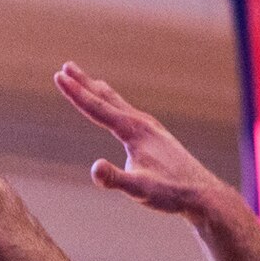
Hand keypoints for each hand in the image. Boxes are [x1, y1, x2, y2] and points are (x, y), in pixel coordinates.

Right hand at [54, 63, 231, 217]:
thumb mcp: (138, 189)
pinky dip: (116, 105)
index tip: (58, 76)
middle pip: (107, 98)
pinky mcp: (155, 136)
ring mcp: (150, 128)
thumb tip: (94, 169)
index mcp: (134, 131)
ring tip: (89, 80)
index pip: (98, 108)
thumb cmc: (170, 192)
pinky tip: (118, 111)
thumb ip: (115, 179)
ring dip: (100, 91)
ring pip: (119, 104)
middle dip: (84, 83)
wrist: (201, 193)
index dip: (75, 93)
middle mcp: (142, 123)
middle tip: (66, 67)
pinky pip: (129, 113)